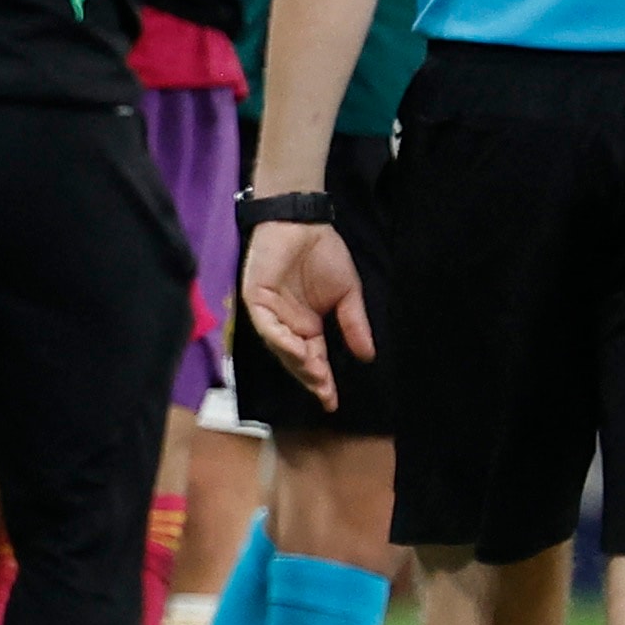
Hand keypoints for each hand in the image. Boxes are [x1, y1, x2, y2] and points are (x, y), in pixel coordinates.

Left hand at [240, 217, 371, 412]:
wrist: (305, 222)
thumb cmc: (324, 253)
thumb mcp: (347, 294)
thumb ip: (353, 324)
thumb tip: (368, 355)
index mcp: (307, 326)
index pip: (314, 361)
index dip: (323, 382)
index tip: (333, 402)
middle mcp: (287, 324)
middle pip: (296, 361)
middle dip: (310, 378)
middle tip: (325, 393)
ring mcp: (270, 313)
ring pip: (280, 348)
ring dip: (297, 363)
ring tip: (316, 375)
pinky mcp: (256, 299)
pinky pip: (266, 326)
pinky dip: (280, 340)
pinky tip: (297, 350)